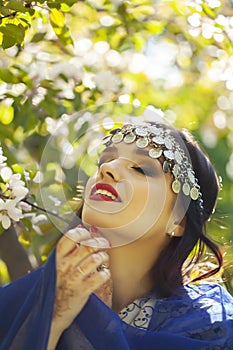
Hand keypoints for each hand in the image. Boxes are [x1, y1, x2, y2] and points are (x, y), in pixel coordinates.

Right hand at [47, 226, 110, 348]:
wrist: (51, 315)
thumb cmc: (56, 288)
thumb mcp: (56, 268)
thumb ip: (67, 252)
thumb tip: (79, 231)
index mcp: (57, 260)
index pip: (69, 238)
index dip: (81, 233)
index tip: (88, 234)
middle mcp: (64, 267)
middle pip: (87, 246)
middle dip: (99, 242)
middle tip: (104, 243)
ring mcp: (73, 279)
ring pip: (95, 259)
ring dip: (104, 257)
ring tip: (104, 258)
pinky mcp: (82, 291)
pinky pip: (100, 277)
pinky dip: (105, 273)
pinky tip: (104, 274)